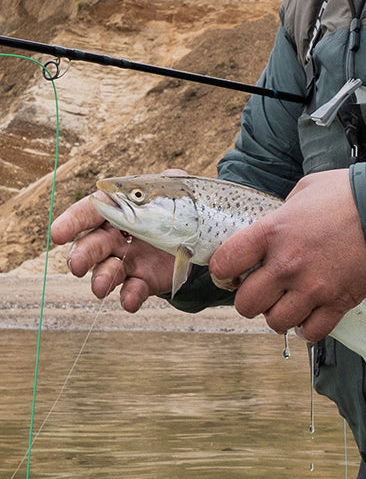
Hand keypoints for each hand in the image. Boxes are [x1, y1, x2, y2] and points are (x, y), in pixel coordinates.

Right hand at [50, 175, 179, 311]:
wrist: (195, 238)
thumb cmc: (175, 206)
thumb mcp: (175, 189)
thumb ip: (169, 181)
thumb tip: (170, 176)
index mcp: (116, 208)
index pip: (90, 212)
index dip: (72, 222)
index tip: (58, 234)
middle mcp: (116, 236)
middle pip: (93, 245)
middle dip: (82, 255)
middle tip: (76, 266)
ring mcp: (129, 260)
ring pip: (108, 270)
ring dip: (101, 279)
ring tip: (99, 289)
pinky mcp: (144, 281)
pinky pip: (133, 290)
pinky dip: (130, 298)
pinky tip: (129, 302)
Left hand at [209, 169, 365, 341]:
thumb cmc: (347, 196)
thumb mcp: (303, 192)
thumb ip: (281, 215)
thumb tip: (273, 228)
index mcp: (272, 232)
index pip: (225, 264)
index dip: (222, 273)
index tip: (231, 274)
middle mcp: (288, 265)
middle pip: (246, 304)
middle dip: (249, 301)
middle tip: (261, 293)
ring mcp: (313, 288)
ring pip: (276, 322)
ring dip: (278, 316)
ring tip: (287, 305)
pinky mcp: (338, 303)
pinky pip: (311, 332)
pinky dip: (306, 329)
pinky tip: (308, 317)